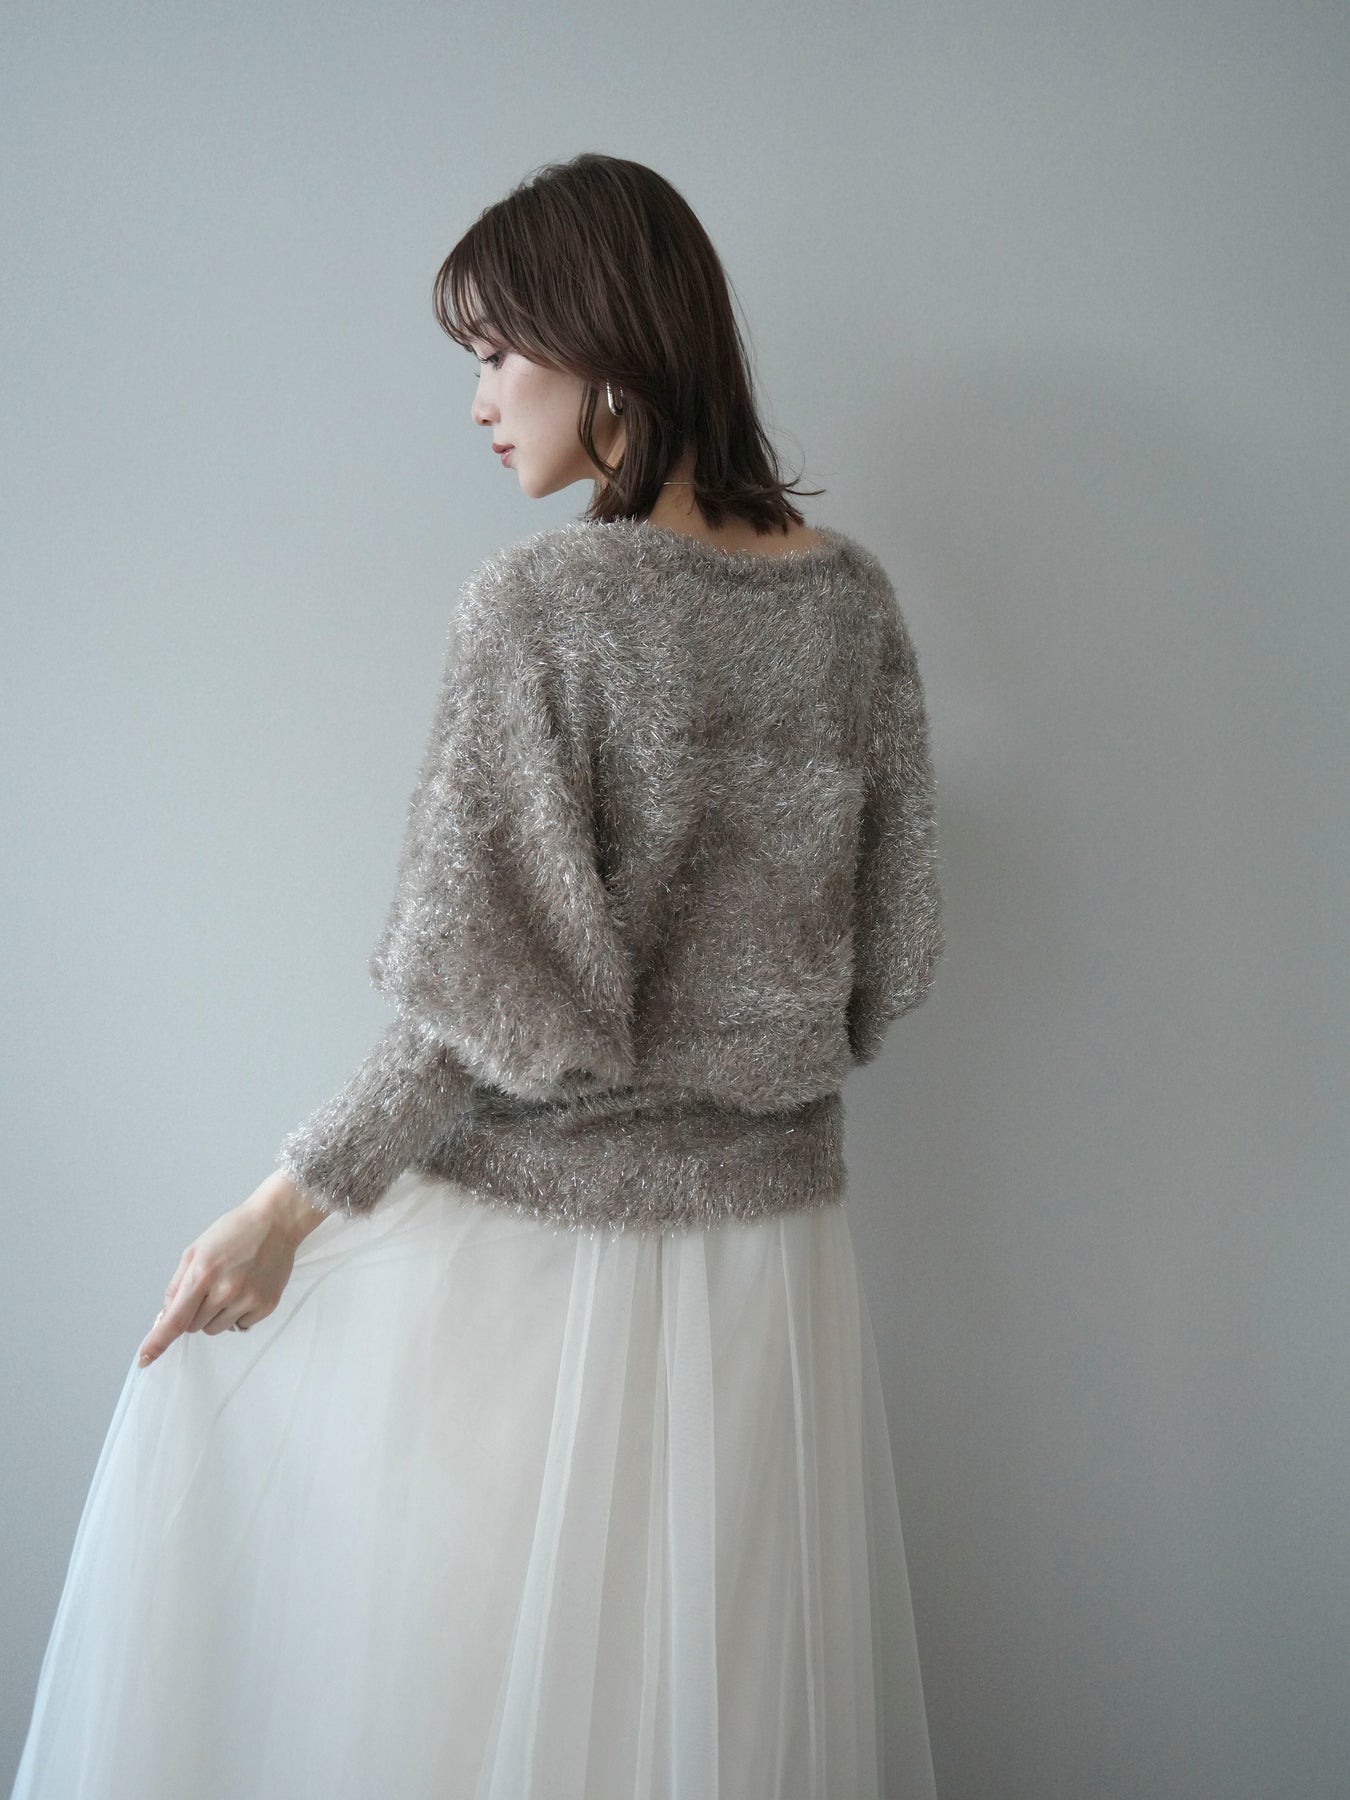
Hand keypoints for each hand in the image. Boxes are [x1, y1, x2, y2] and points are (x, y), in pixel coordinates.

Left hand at [136, 1171, 325, 1368]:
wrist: (276, 1223)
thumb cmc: (233, 1232)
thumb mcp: (195, 1251)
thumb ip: (177, 1285)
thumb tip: (164, 1317)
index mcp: (203, 1274)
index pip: (175, 1319)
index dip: (157, 1342)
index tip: (144, 1359)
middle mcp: (225, 1291)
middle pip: (193, 1327)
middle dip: (194, 1313)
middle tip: (210, 1287)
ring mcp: (248, 1300)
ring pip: (215, 1329)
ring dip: (215, 1316)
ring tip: (230, 1287)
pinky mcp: (265, 1306)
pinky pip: (239, 1326)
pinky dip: (238, 1314)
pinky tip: (247, 1290)